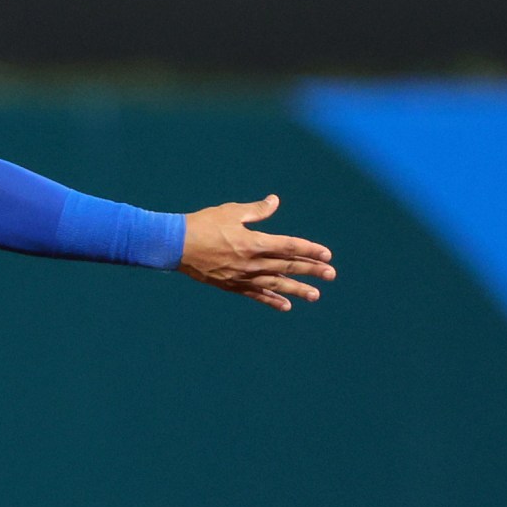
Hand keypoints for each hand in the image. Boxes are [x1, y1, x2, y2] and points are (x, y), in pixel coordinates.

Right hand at [178, 194, 335, 311]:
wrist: (175, 246)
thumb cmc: (202, 224)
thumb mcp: (231, 212)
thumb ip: (256, 211)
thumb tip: (275, 202)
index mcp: (254, 242)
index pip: (290, 246)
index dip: (310, 250)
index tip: (327, 255)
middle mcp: (252, 262)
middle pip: (288, 266)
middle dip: (311, 270)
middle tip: (331, 274)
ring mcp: (242, 276)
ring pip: (276, 283)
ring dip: (297, 289)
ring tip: (315, 295)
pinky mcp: (231, 285)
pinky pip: (256, 294)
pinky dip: (272, 300)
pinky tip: (286, 305)